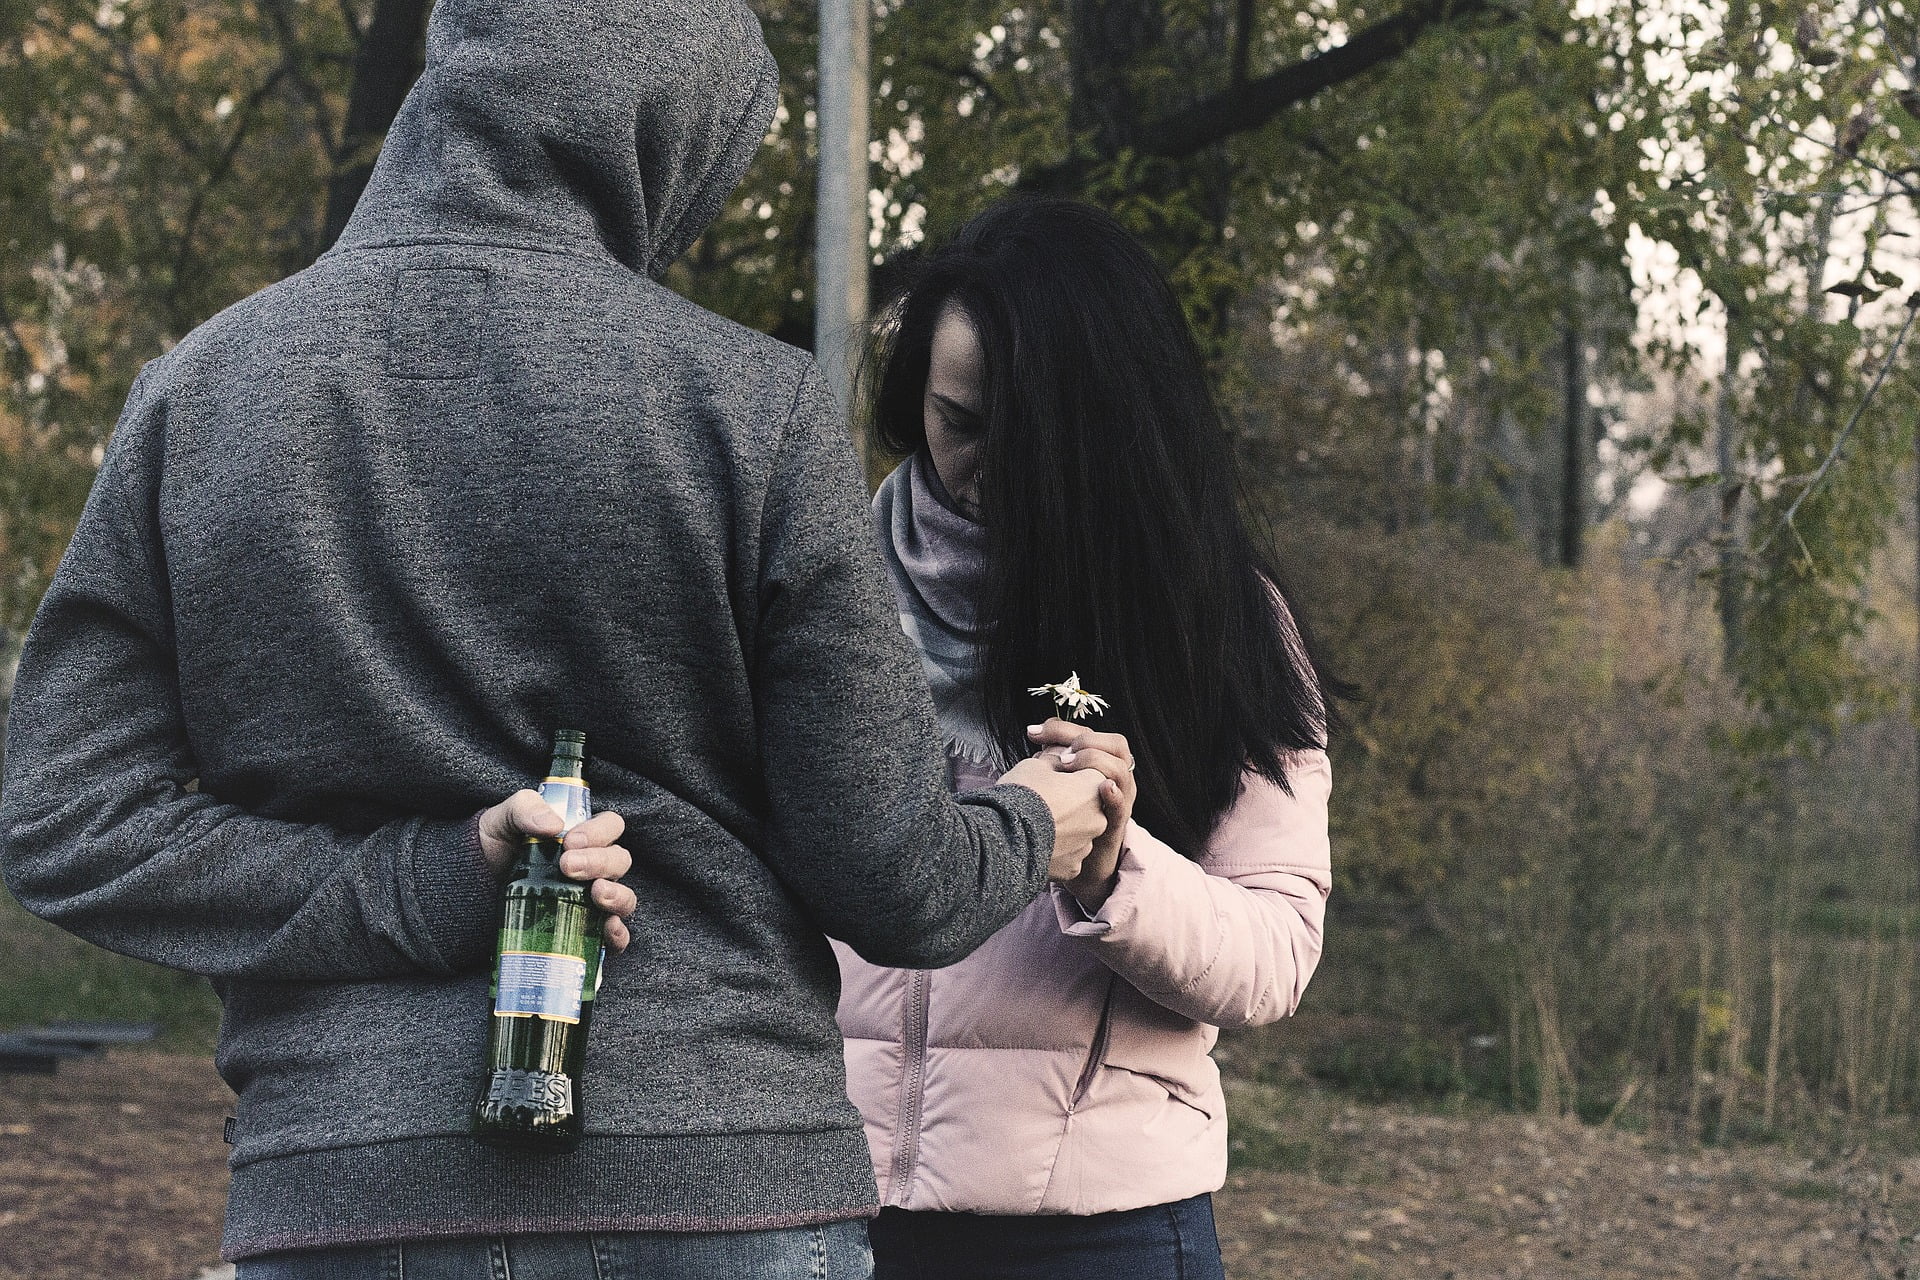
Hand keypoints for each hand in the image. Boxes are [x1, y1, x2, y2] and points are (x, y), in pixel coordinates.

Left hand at [477, 791, 637, 951]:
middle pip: (618, 861)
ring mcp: (592, 900)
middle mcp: (594, 868)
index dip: (599, 832)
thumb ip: (525, 809)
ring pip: (625, 897)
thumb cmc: (495, 847)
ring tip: (597, 894)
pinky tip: (607, 928)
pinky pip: (615, 936)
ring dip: (617, 895)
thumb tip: (552, 825)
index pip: (610, 827)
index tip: (570, 841)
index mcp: (583, 837)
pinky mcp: (584, 929)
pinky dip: (618, 934)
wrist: (472, 888)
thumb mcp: (503, 820)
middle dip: (599, 862)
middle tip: (568, 866)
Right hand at [999, 753, 1115, 884]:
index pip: (1089, 773)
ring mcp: (1086, 845)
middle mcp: (1099, 817)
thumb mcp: (1035, 764)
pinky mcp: (1072, 867)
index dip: (1067, 773)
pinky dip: (1055, 850)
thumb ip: (1054, 760)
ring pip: (1077, 832)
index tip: (1048, 777)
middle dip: (1068, 802)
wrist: (1003, 834)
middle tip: (1041, 800)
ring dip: (1063, 828)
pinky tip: (1035, 843)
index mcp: (1095, 786)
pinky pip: (1067, 855)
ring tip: (1035, 824)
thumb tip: (1059, 758)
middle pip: (1086, 805)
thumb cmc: (1021, 794)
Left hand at [1028, 719, 1135, 911]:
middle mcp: (1114, 776)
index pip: (1087, 732)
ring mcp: (1120, 798)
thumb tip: (1032, 734)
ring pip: (1121, 768)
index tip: (1032, 733)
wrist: (1076, 857)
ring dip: (1094, 760)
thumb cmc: (1060, 815)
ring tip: (1067, 764)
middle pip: (1114, 744)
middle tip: (1057, 751)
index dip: (1061, 728)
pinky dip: (1113, 794)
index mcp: (1098, 762)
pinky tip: (1103, 787)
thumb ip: (1047, 760)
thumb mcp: (1051, 782)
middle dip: (1085, 740)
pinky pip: (1120, 805)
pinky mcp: (1117, 822)